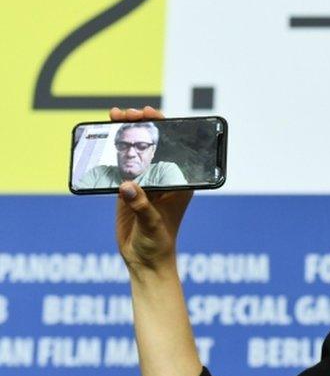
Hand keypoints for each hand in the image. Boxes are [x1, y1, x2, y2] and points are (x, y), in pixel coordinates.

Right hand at [112, 107, 192, 274]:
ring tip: (113, 117)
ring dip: (125, 134)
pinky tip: (103, 139)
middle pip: (154, 144)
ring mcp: (145, 182)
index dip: (163, 127)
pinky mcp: (128, 190)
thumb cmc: (158, 244)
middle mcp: (164, 178)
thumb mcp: (152, 225)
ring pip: (136, 152)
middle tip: (126, 114)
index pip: (174, 147)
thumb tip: (126, 187)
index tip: (150, 115)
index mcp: (180, 182)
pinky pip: (120, 165)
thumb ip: (142, 206)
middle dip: (141, 126)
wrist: (145, 262)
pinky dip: (112, 152)